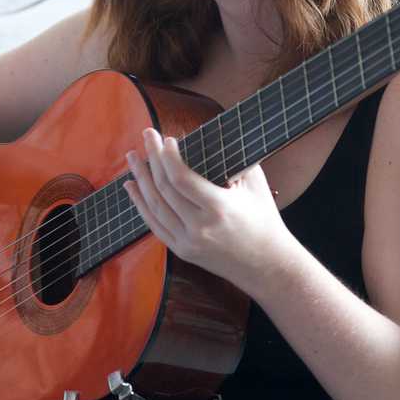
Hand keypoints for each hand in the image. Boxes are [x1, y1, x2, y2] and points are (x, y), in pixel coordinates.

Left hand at [123, 127, 298, 295]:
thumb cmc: (264, 220)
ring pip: (154, 206)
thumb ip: (235, 159)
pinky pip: (154, 225)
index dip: (168, 156)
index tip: (166, 138)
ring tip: (133, 156)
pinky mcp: (182, 250)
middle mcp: (199, 228)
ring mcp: (188, 242)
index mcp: (219, 209)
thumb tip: (213, 134)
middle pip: (164, 188)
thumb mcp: (256, 186)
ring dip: (140, 178)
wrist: (267, 265)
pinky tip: (132, 186)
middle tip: (146, 134)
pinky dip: (140, 204)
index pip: (181, 179)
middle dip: (152, 158)